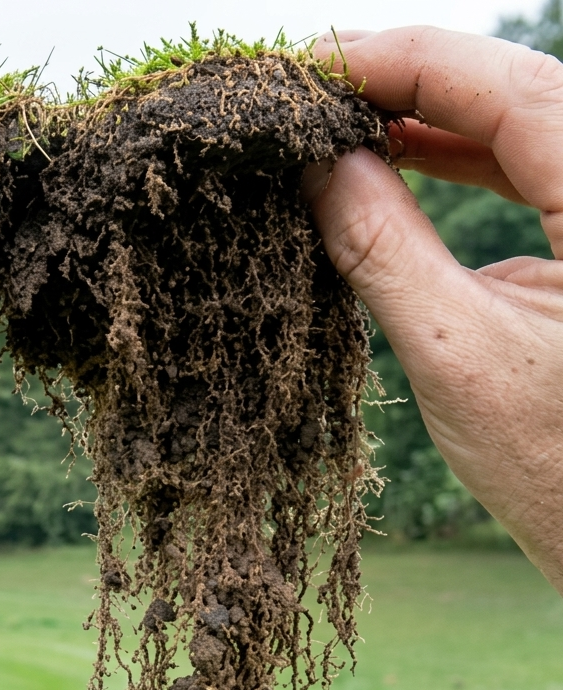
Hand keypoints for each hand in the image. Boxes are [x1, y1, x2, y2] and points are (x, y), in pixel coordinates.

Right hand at [308, 27, 562, 593]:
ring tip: (336, 119)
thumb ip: (384, 247)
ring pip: (518, 121)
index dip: (397, 63)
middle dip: (404, 79)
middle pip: (512, 87)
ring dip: (425, 116)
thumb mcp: (455, 354)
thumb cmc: (561, 471)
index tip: (307, 70)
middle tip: (306, 91)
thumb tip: (319, 166)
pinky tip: (392, 159)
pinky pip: (523, 167)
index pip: (501, 87)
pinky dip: (453, 158)